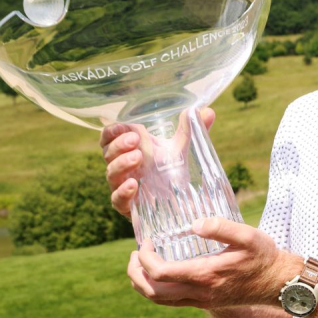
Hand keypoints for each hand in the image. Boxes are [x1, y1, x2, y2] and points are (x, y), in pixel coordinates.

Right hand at [99, 108, 215, 215]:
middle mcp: (122, 167)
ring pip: (111, 174)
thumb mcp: (183, 148)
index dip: (110, 131)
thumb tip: (208, 111)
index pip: (109, 138)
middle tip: (135, 139)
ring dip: (122, 164)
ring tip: (138, 157)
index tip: (121, 126)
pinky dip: (123, 192)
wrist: (180, 202)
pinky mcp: (127, 206)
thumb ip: (193, 129)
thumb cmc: (173, 169)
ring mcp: (122, 186)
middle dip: (119, 144)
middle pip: (109, 153)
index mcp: (129, 149)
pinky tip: (133, 185)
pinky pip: (117, 200)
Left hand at [127, 217, 297, 309]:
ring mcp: (201, 301)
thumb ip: (221, 227)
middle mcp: (199, 292)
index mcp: (205, 275)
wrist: (278, 283)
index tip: (147, 240)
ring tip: (141, 264)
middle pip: (152, 292)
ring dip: (143, 284)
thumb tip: (194, 224)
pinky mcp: (204, 303)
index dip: (145, 257)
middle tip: (134, 255)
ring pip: (159, 300)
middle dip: (135, 274)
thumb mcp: (248, 236)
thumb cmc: (264, 257)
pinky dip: (157, 289)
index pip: (160, 272)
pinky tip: (162, 273)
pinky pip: (171, 301)